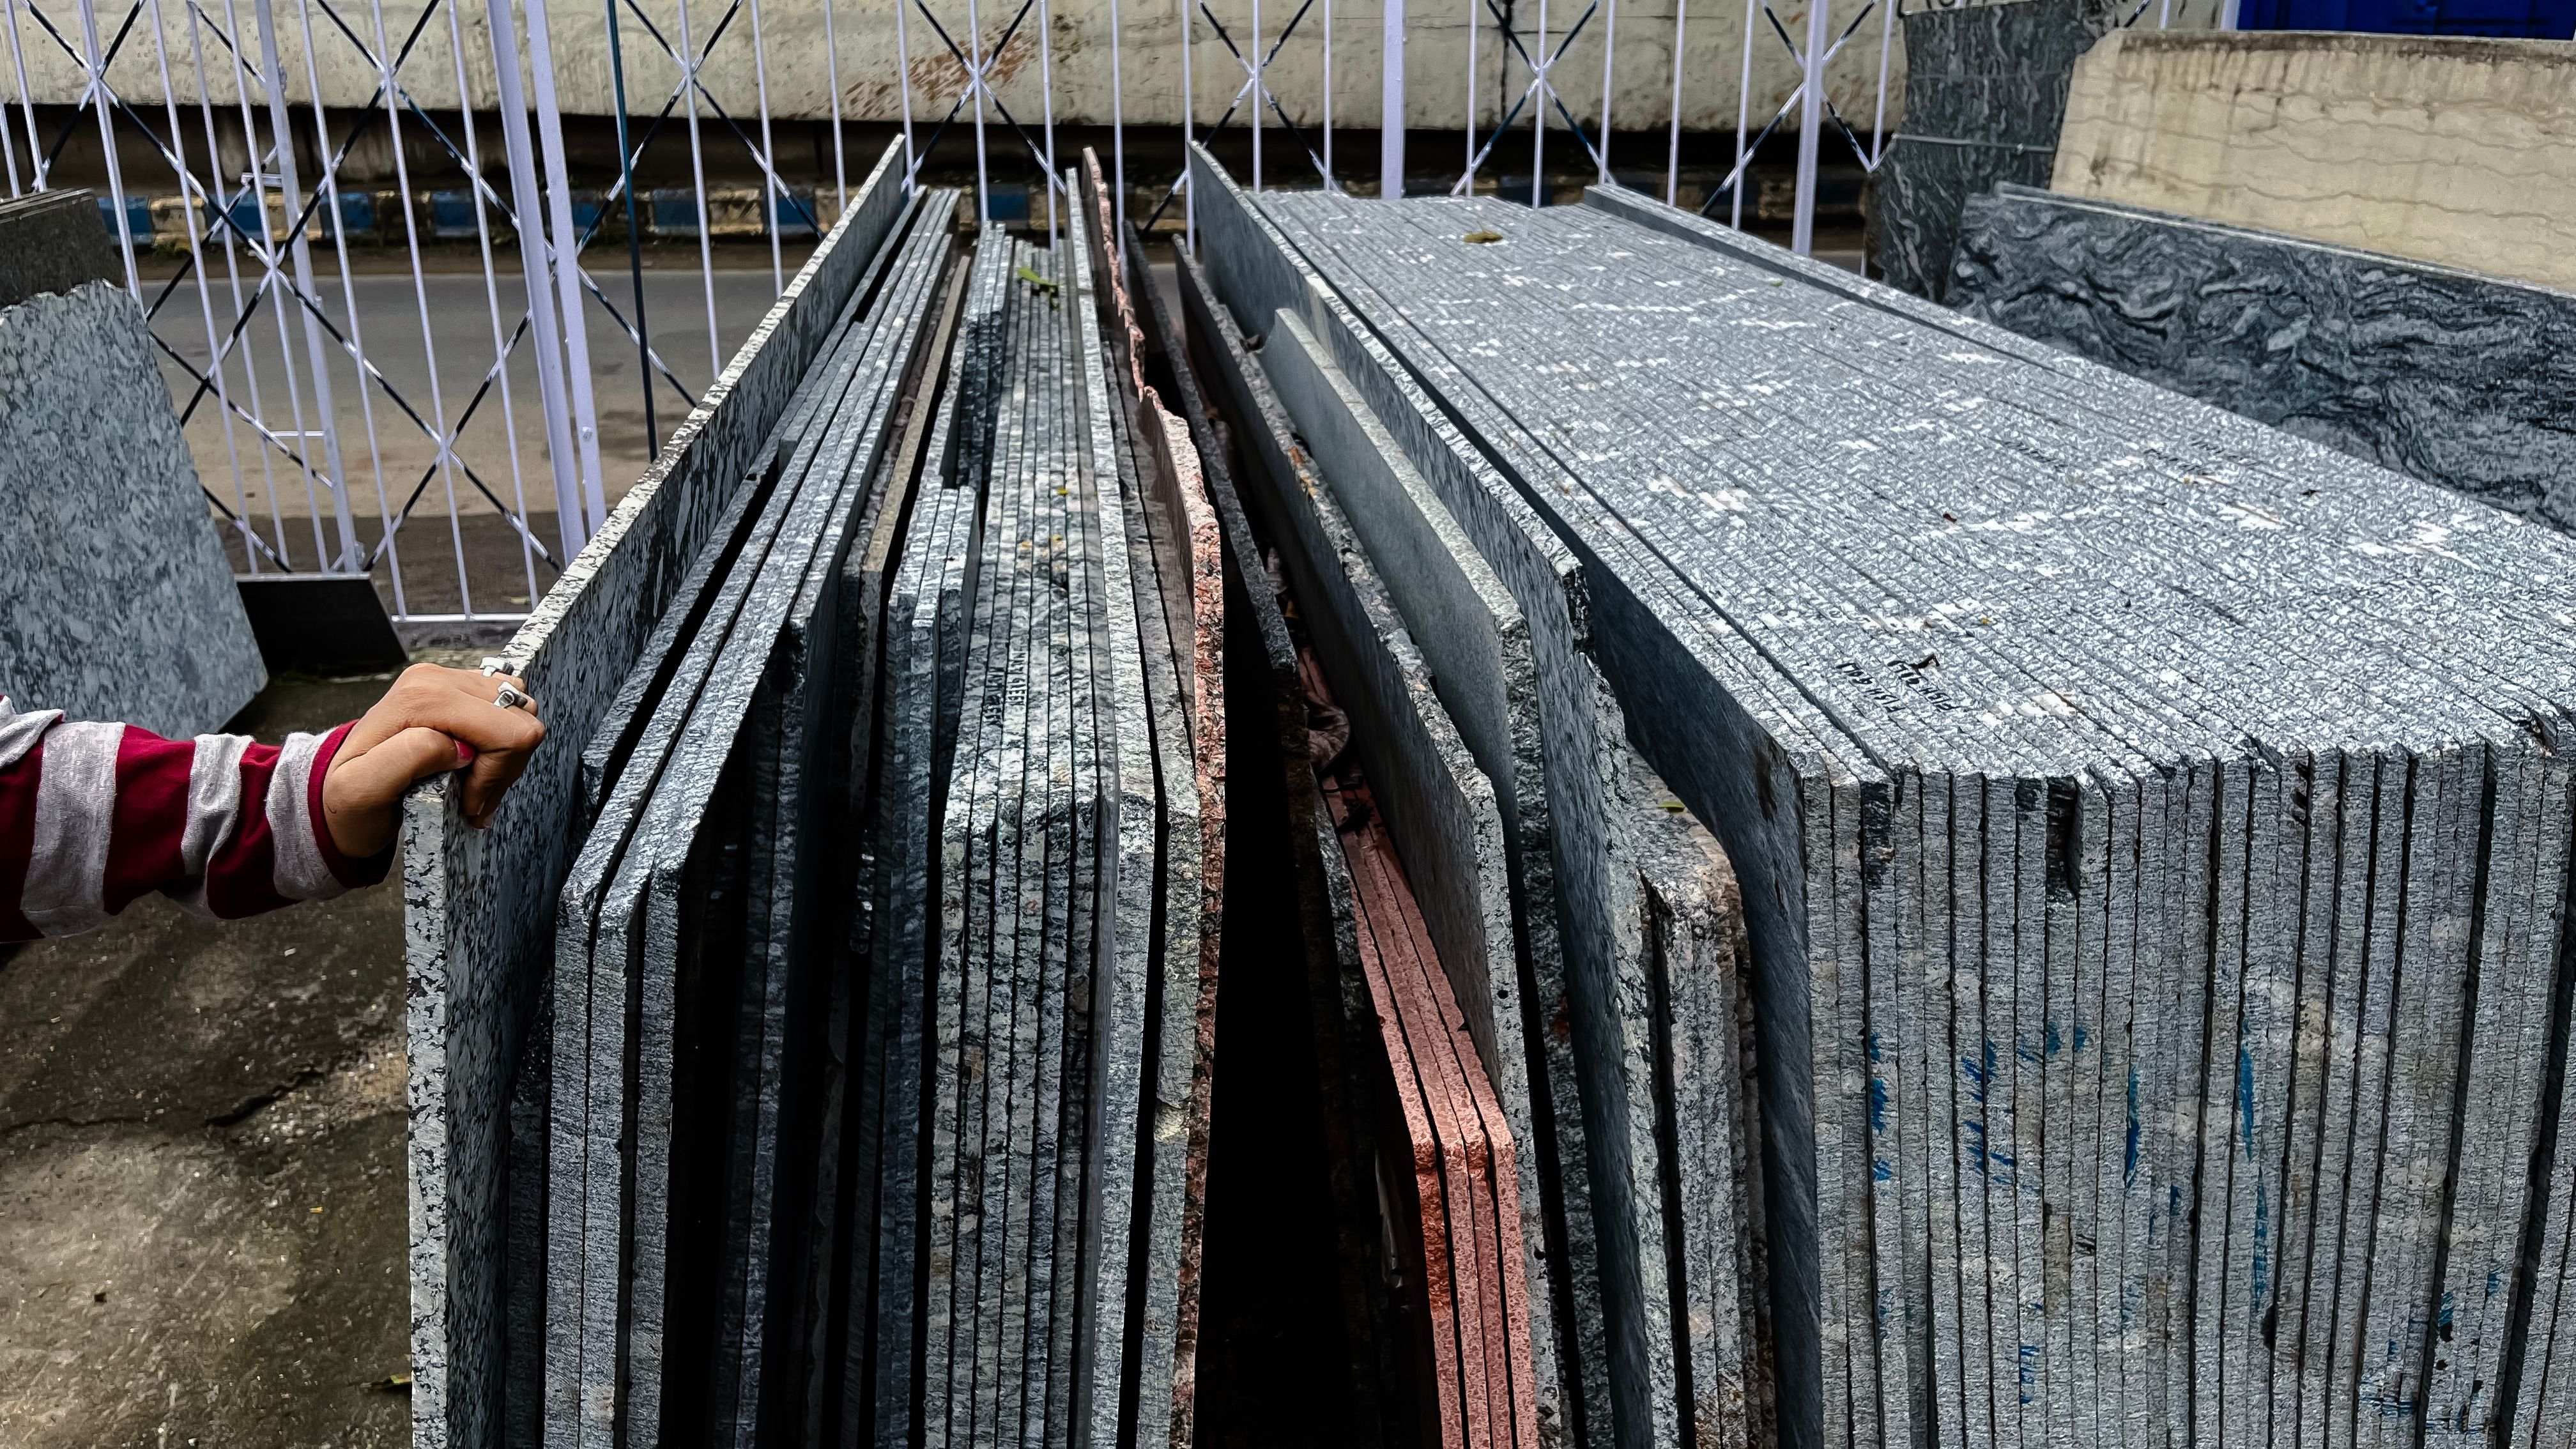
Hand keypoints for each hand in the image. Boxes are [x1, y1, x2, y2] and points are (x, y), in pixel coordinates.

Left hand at [320, 663, 546, 855]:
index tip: (468, 802)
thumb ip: (407, 758)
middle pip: (520, 718)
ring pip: (521, 711)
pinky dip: (501, 743)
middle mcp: (436, 679)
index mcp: (420, 697)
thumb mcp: (361, 789)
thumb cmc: (349, 802)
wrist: (334, 795)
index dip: (496, 774)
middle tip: (472, 797)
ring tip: (472, 782)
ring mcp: (449, 681)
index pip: (507, 730)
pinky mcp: (458, 689)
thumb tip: (458, 744)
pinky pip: (509, 708)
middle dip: (504, 766)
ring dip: (505, 756)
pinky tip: (473, 764)